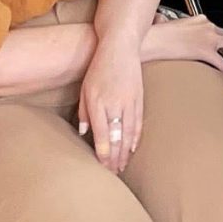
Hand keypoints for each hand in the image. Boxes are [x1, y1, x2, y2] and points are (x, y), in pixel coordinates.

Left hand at [78, 38, 146, 173]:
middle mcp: (115, 104)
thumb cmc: (98, 68)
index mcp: (98, 103)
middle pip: (117, 138)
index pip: (103, 136)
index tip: (102, 168)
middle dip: (115, 158)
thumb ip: (83, 112)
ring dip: (125, 152)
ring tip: (122, 166)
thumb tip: (84, 133)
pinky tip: (132, 149)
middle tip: (113, 174)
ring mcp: (130, 102)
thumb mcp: (84, 89)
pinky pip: (139, 122)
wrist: (120, 47)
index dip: (104, 155)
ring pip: (129, 133)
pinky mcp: (139, 98)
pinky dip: (136, 137)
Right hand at [141, 14, 222, 73]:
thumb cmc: (153, 35)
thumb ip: (168, 22)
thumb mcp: (165, 22)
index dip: (215, 38)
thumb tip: (159, 20)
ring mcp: (208, 38)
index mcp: (198, 18)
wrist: (150, 41)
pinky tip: (221, 73)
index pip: (214, 27)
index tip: (212, 45)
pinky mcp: (206, 52)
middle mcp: (207, 26)